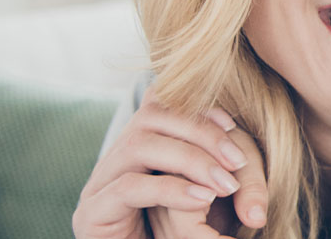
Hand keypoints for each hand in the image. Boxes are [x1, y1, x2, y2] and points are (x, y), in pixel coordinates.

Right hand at [73, 91, 269, 238]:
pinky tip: (202, 200)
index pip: (160, 104)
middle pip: (150, 117)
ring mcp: (98, 184)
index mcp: (139, 148)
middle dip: (201, 133)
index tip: (234, 127)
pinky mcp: (92, 213)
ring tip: (226, 185)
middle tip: (238, 162)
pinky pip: (128, 187)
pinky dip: (170, 190)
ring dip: (190, 160)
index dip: (197, 109)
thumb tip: (234, 125)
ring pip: (138, 146)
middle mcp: (114, 159)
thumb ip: (213, 162)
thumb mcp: (202, 191)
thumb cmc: (183, 232)